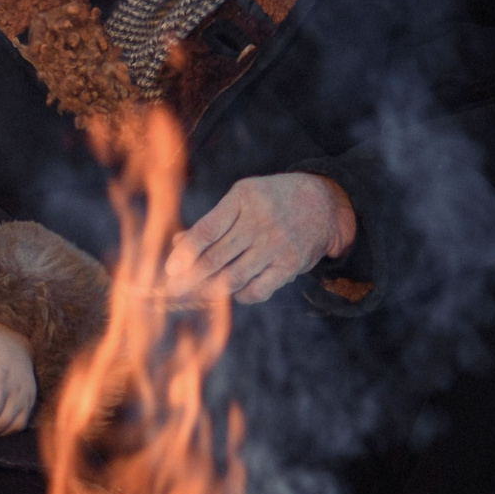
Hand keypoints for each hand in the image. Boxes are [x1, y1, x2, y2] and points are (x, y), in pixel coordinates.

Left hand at [164, 173, 356, 305]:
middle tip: (172, 289)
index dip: (186, 252)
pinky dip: (239, 295)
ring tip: (194, 293)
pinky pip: (256, 290)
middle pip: (216, 257)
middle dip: (190, 277)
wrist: (324, 204)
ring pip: (232, 277)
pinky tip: (232, 291)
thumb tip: (178, 244)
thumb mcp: (243, 198)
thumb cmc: (272, 201)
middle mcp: (260, 222)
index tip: (169, 269)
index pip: (207, 230)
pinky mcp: (289, 265)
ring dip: (209, 289)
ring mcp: (275, 245)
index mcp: (243, 199)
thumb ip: (213, 221)